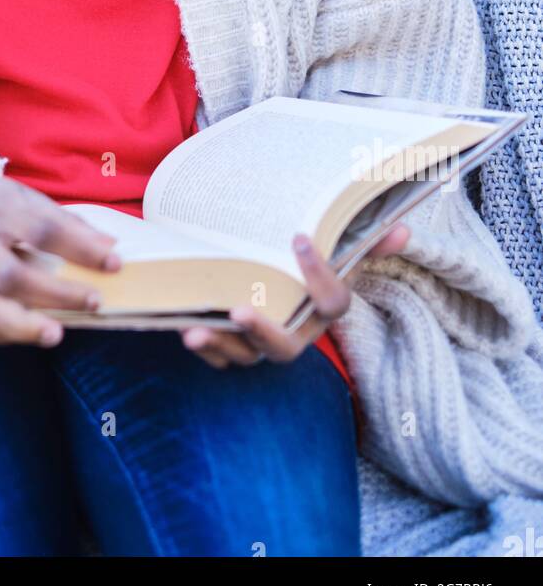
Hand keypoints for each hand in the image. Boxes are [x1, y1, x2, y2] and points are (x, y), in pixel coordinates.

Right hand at [0, 165, 121, 347]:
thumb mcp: (23, 196)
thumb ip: (64, 222)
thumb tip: (109, 249)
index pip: (42, 228)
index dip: (80, 248)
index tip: (113, 264)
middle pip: (9, 273)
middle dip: (55, 293)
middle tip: (94, 301)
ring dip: (22, 325)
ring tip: (56, 334)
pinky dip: (0, 334)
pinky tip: (28, 334)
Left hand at [181, 222, 410, 368]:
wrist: (278, 287)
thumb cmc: (309, 268)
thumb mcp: (339, 253)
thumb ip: (368, 242)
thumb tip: (402, 229)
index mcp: (322, 311)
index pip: (333, 304)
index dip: (320, 276)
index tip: (300, 237)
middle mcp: (295, 334)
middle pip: (285, 347)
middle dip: (262, 331)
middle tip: (240, 310)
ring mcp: (262, 344)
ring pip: (243, 355)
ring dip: (219, 344)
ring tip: (192, 330)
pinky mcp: (234, 345)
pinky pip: (218, 356)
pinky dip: (203, 347)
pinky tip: (183, 329)